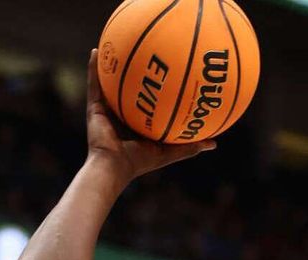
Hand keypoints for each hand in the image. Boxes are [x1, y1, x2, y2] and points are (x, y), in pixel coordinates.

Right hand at [84, 50, 214, 184]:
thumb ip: (189, 146)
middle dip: (135, 71)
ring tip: (115, 44)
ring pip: (109, 82)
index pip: (147, 102)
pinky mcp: (94, 108)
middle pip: (129, 88)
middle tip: (144, 53)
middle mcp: (121, 115)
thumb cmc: (139, 162)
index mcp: (137, 124)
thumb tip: (214, 144)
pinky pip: (94, 84)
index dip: (155, 88)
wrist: (113, 166)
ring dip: (111, 64)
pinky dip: (93, 68)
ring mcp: (106, 110)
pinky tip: (96, 52)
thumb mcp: (169, 151)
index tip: (166, 72)